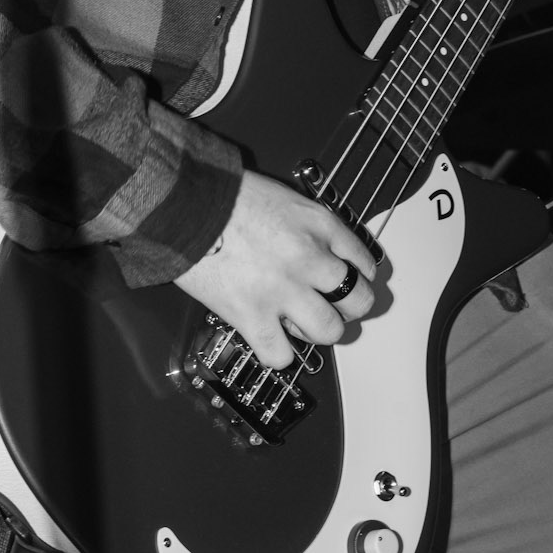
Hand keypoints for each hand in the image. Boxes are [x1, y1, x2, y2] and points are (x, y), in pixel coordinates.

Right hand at [174, 169, 375, 368]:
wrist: (189, 204)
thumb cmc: (227, 196)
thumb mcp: (284, 199)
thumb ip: (307, 226)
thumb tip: (319, 252)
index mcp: (319, 225)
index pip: (364, 261)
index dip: (360, 277)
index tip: (351, 282)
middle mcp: (310, 258)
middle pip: (359, 300)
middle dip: (349, 308)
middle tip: (333, 308)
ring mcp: (284, 290)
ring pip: (329, 331)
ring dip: (319, 331)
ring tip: (302, 325)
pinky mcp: (253, 316)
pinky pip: (282, 356)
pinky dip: (279, 354)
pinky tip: (272, 341)